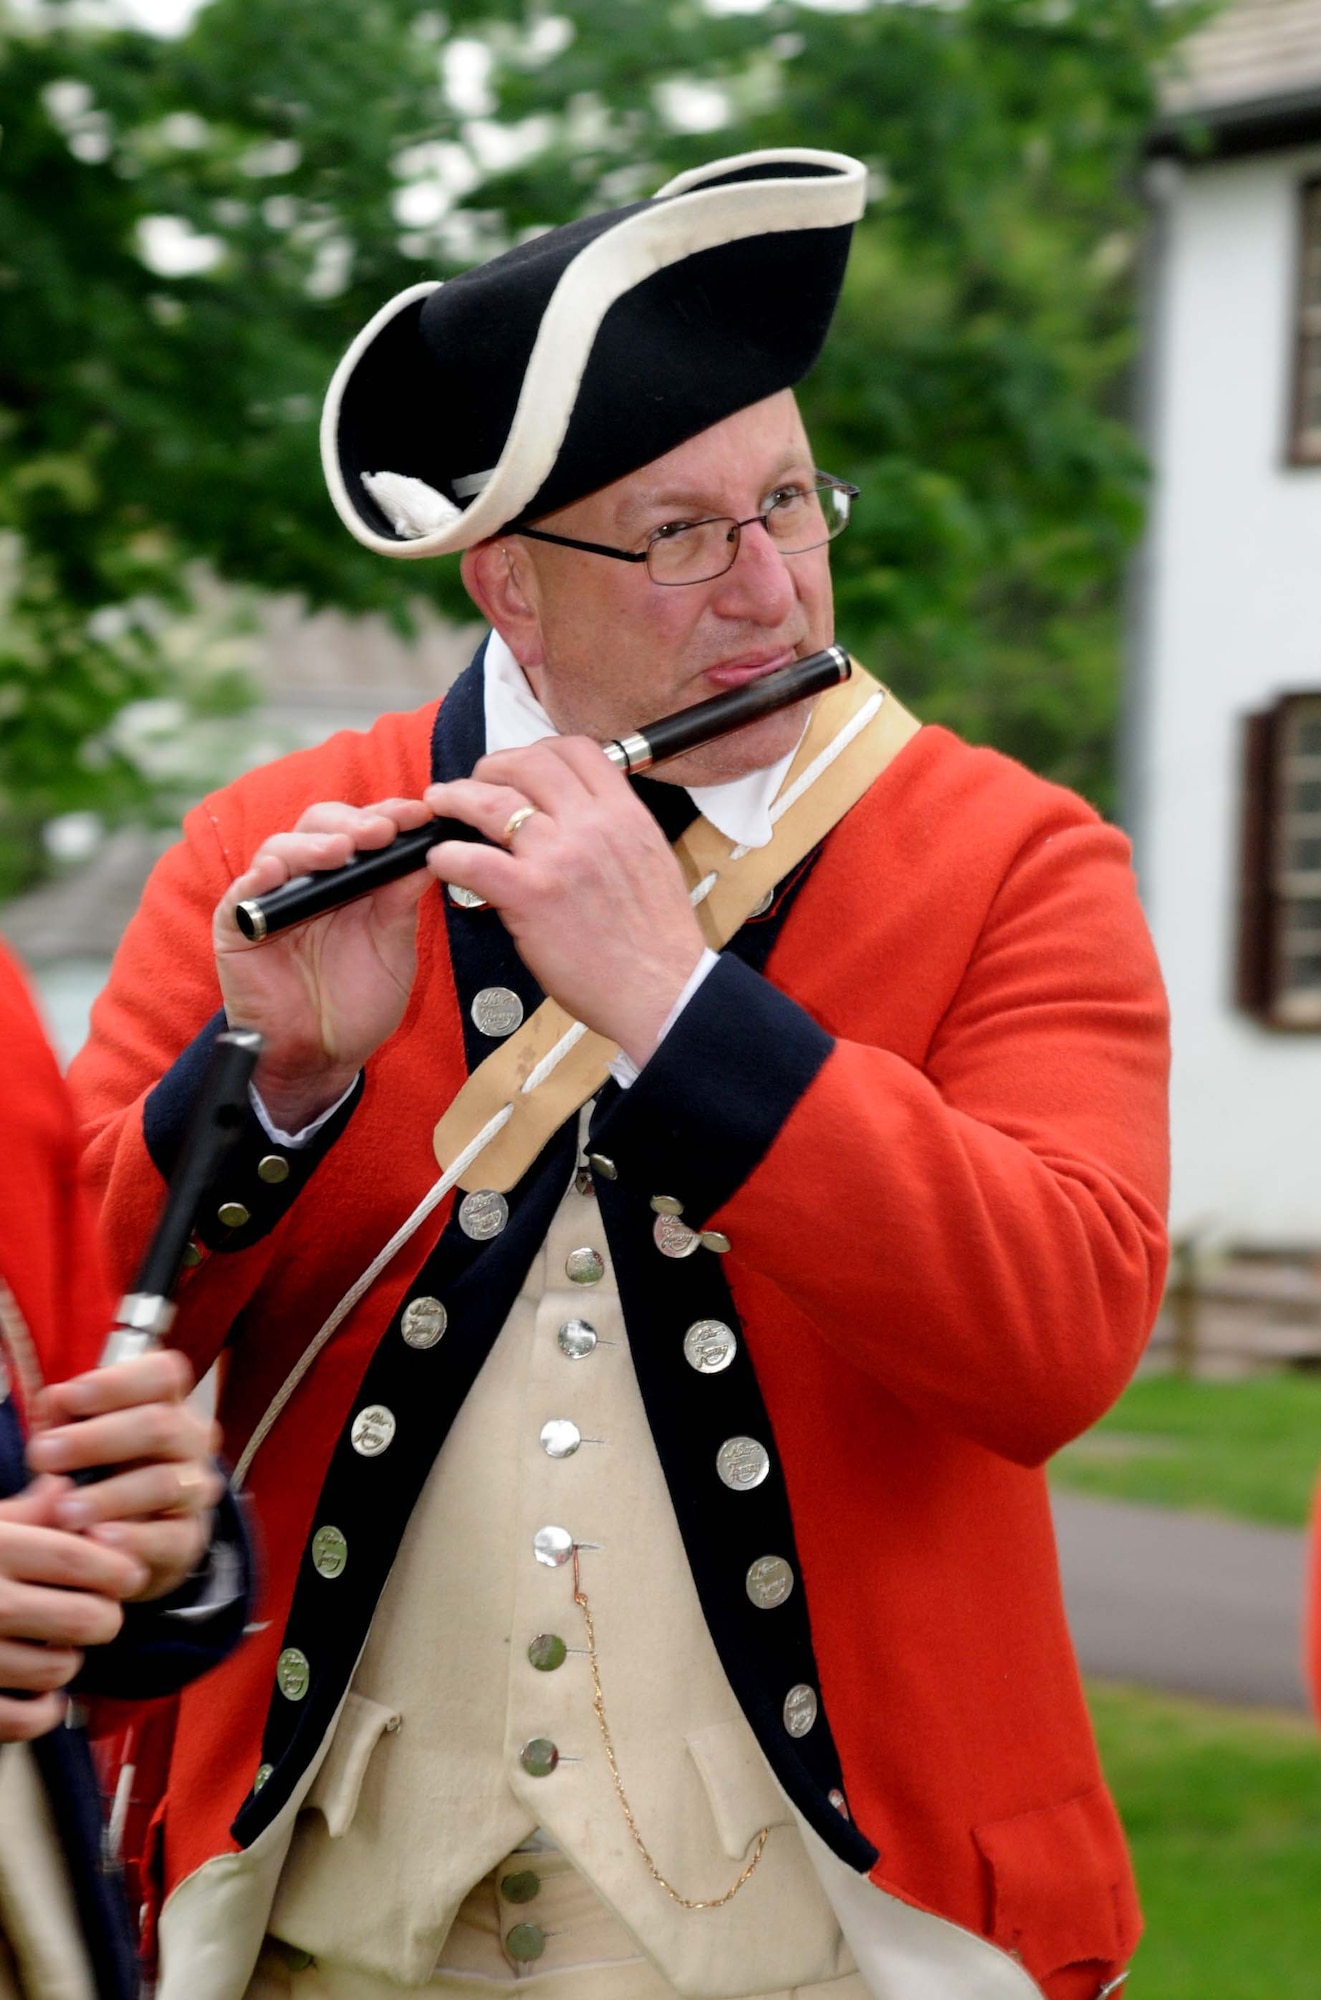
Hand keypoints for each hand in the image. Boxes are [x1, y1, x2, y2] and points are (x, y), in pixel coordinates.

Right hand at [0, 1477, 147, 1741]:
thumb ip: (26, 1511)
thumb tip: (67, 1487)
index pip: (80, 1559)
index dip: (118, 1569)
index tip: (130, 1576)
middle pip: (86, 1619)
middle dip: (106, 1618)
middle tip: (100, 1615)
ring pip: (60, 1669)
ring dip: (70, 1661)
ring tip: (60, 1647)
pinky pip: (24, 1719)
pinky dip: (44, 1712)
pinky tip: (42, 1695)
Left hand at [27, 1351, 222, 1604]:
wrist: (125, 1529)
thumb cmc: (95, 1467)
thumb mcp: (77, 1435)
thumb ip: (66, 1417)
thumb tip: (59, 1400)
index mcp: (167, 1402)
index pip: (162, 1374)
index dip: (117, 1383)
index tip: (68, 1398)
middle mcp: (191, 1439)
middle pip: (160, 1426)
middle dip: (97, 1440)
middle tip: (44, 1455)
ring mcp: (195, 1488)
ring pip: (164, 1483)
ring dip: (110, 1496)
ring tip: (64, 1510)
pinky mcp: (189, 1537)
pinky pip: (169, 1538)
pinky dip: (133, 1539)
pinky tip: (98, 1539)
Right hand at [213, 797, 436, 1131]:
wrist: (321, 1057)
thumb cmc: (357, 1003)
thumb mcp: (392, 948)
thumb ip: (402, 902)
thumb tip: (430, 852)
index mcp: (350, 879)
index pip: (363, 829)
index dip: (389, 815)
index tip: (421, 815)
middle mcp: (309, 879)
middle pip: (320, 826)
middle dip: (353, 823)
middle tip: (382, 831)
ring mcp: (272, 899)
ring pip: (281, 848)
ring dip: (311, 845)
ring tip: (339, 852)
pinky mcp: (238, 926)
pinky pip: (242, 893)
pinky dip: (258, 879)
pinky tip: (277, 872)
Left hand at [423, 739, 705, 1065]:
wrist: (664, 991)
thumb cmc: (657, 942)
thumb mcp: (652, 861)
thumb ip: (617, 831)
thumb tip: (584, 817)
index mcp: (626, 815)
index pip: (576, 750)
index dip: (538, 749)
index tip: (520, 767)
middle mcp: (593, 825)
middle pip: (529, 763)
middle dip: (492, 765)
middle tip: (474, 784)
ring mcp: (560, 857)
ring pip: (494, 801)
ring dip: (458, 797)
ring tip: (441, 803)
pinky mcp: (531, 895)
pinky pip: (474, 859)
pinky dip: (448, 854)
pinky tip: (441, 860)